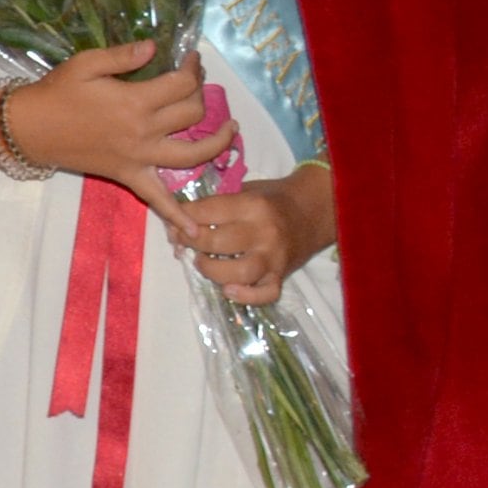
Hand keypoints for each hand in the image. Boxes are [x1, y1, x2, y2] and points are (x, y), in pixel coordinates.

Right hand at [0, 41, 234, 199]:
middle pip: (193, 113)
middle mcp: (144, 131)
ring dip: (218, 143)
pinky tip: (195, 230)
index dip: (194, 68)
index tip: (191, 59)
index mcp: (135, 101)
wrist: (30, 128)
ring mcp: (139, 158)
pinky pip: (156, 199)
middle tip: (197, 84)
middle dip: (202, 94)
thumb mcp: (86, 63)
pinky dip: (176, 215)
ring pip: (193, 154)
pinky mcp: (129, 176)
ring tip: (230, 130)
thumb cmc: (56, 92)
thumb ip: (123, 55)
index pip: (182, 84)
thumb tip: (154, 48)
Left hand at [158, 165, 333, 304]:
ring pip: (237, 273)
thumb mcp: (246, 190)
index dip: (183, 217)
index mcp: (253, 206)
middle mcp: (264, 232)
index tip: (173, 221)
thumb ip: (216, 205)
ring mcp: (273, 257)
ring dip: (211, 270)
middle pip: (216, 243)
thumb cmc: (272, 199)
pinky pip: (263, 294)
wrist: (314, 211)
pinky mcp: (281, 276)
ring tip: (202, 263)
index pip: (207, 212)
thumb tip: (178, 223)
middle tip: (183, 242)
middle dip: (191, 243)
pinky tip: (228, 290)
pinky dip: (244, 296)